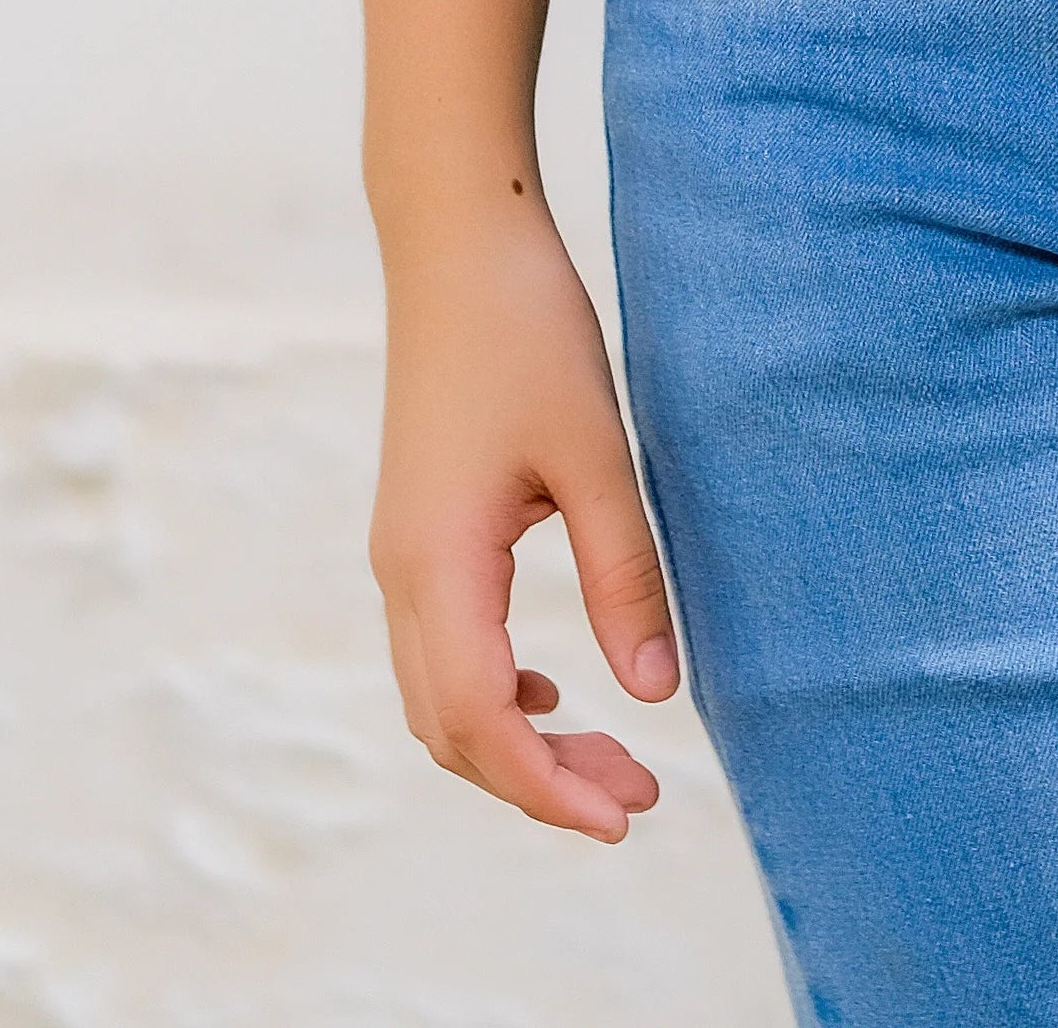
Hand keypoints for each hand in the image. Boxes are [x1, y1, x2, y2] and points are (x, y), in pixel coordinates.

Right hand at [369, 200, 679, 837]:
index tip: (629, 816)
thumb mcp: (595, 452)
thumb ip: (625, 574)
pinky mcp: (416, 528)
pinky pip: (439, 648)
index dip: (551, 787)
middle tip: (640, 796)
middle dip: (541, 780)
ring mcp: (400, 552)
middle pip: (454, 729)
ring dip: (517, 740)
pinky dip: (494, 690)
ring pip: (440, 696)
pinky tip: (557, 681)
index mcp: (439, 562)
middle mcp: (402, 572)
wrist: (456, 240)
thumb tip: (657, 694)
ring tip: (610, 754)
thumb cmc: (528, 329)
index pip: (484, 721)